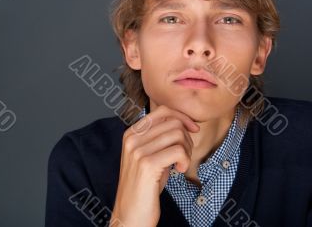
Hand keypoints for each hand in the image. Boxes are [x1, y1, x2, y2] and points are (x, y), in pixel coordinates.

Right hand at [110, 105, 199, 226]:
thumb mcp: (150, 155)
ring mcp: (137, 151)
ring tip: (181, 164)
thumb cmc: (145, 186)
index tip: (193, 129)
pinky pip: (178, 151)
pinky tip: (180, 171)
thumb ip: (160, 137)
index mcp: (131, 133)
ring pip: (178, 134)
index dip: (183, 117)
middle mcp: (132, 138)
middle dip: (187, 138)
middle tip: (184, 156)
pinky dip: (185, 161)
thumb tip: (183, 121)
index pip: (162, 111)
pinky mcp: (147, 164)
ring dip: (187, 150)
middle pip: (173, 122)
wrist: (131, 214)